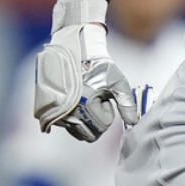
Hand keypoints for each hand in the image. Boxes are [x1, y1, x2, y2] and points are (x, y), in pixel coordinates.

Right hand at [34, 0, 139, 141]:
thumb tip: (133, 122)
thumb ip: (126, 103)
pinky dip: (73, 118)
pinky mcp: (51, 113)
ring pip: (78, 132)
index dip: (107, 111)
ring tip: (85, 98)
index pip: (103, 126)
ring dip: (85, 119)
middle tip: (95, 100)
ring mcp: (58, 114)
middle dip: (96, 120)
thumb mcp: (117, 81)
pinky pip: (67, 126)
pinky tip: (76, 100)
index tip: (103, 97)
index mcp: (85, 106)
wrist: (75, 51)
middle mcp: (69, 113)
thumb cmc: (98, 65)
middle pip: (90, 135)